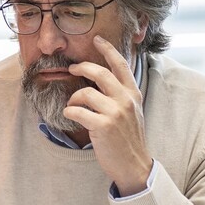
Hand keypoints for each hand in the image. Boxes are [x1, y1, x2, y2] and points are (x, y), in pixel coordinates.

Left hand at [64, 36, 153, 195]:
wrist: (134, 166)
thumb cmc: (129, 140)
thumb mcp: (132, 113)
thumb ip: (120, 96)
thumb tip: (100, 82)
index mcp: (133, 94)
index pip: (121, 64)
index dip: (108, 49)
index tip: (97, 39)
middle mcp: (126, 100)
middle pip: (99, 73)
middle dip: (81, 67)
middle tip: (72, 68)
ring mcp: (115, 112)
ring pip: (85, 93)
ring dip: (73, 98)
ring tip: (72, 106)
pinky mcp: (103, 126)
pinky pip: (77, 111)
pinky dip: (69, 112)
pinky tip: (71, 116)